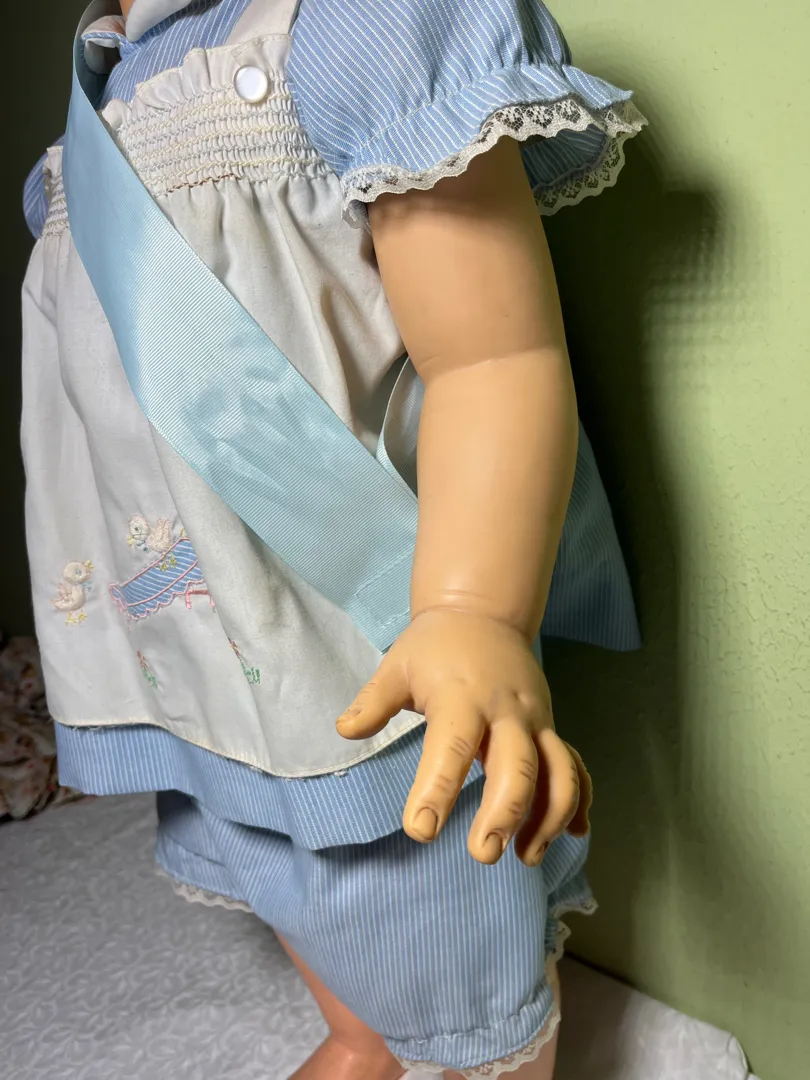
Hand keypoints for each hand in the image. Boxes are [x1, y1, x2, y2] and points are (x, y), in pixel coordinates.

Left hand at [336, 609, 591, 864]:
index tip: (421, 830)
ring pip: (558, 770)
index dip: (438, 789)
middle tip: (483, 854)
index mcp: (462, 697)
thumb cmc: (434, 646)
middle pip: (518, 765)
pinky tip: (572, 834)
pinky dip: (577, 800)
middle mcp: (506, 711)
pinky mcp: (550, 728)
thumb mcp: (397, 665)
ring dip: (548, 816)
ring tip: (526, 856)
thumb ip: (374, 701)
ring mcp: (536, 720)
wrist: (483, 613)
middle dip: (505, 812)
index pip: (451, 746)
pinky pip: (574, 765)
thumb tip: (344, 730)